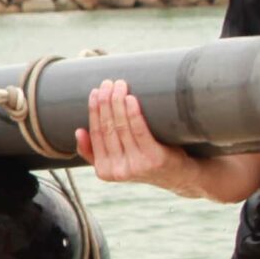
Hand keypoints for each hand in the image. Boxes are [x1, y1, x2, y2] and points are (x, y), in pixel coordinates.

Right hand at [73, 79, 198, 191]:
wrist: (180, 175)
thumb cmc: (146, 162)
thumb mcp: (118, 162)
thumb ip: (96, 152)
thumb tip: (79, 131)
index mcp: (104, 171)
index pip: (95, 135)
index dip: (93, 111)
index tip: (96, 92)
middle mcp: (118, 171)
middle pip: (107, 128)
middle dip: (105, 102)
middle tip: (108, 83)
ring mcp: (136, 165)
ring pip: (122, 127)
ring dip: (118, 102)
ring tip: (120, 85)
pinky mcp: (154, 158)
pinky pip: (140, 131)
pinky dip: (133, 113)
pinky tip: (131, 98)